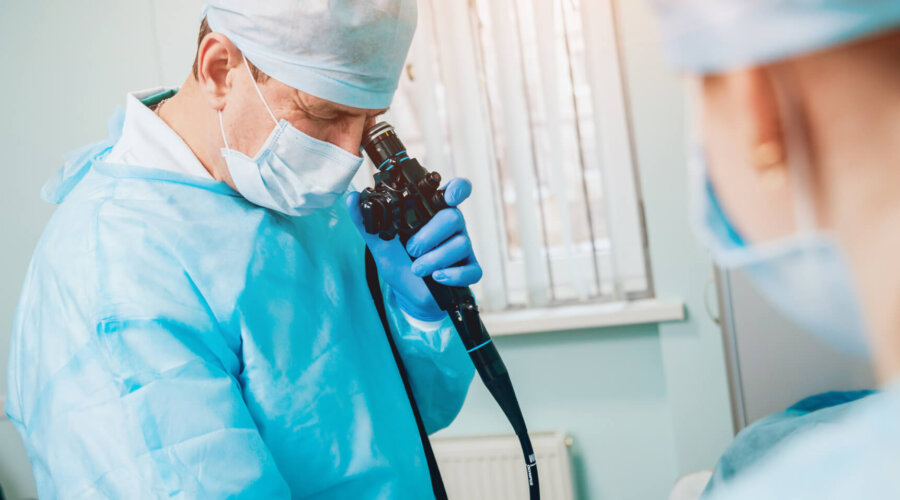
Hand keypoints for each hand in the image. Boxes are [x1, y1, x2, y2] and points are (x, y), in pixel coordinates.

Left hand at [346, 177, 482, 320]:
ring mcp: (462, 248)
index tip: (448, 197)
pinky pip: (471, 270)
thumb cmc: (399, 263)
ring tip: (417, 269)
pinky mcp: (468, 270)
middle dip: (430, 234)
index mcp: (434, 214)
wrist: (407, 294)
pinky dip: (453, 275)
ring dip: (435, 258)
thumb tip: (351, 198)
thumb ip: (366, 220)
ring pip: (461, 244)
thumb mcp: (379, 241)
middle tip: (411, 248)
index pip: (456, 192)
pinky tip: (437, 277)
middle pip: (454, 217)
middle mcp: (451, 227)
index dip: (458, 190)